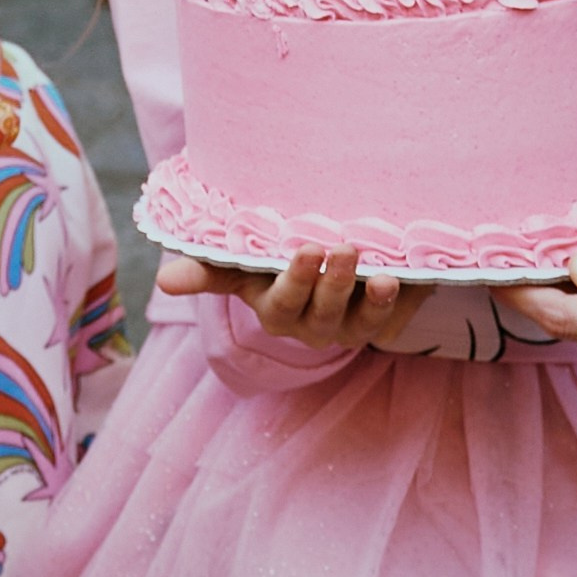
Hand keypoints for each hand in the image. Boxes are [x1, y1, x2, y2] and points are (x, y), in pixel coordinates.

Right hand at [156, 244, 428, 350]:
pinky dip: (406, 303)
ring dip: (373, 302)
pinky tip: (413, 280)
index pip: (282, 305)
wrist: (330, 256)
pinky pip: (396, 320)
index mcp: (277, 311)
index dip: (294, 282)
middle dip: (333, 286)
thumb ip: (208, 268)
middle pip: (323, 315)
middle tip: (343, 249)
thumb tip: (163, 281)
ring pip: (361, 324)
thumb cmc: (275, 257)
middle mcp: (314, 326)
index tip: (305, 249)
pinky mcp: (386, 322)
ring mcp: (351, 327)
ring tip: (385, 275)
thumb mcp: (243, 260)